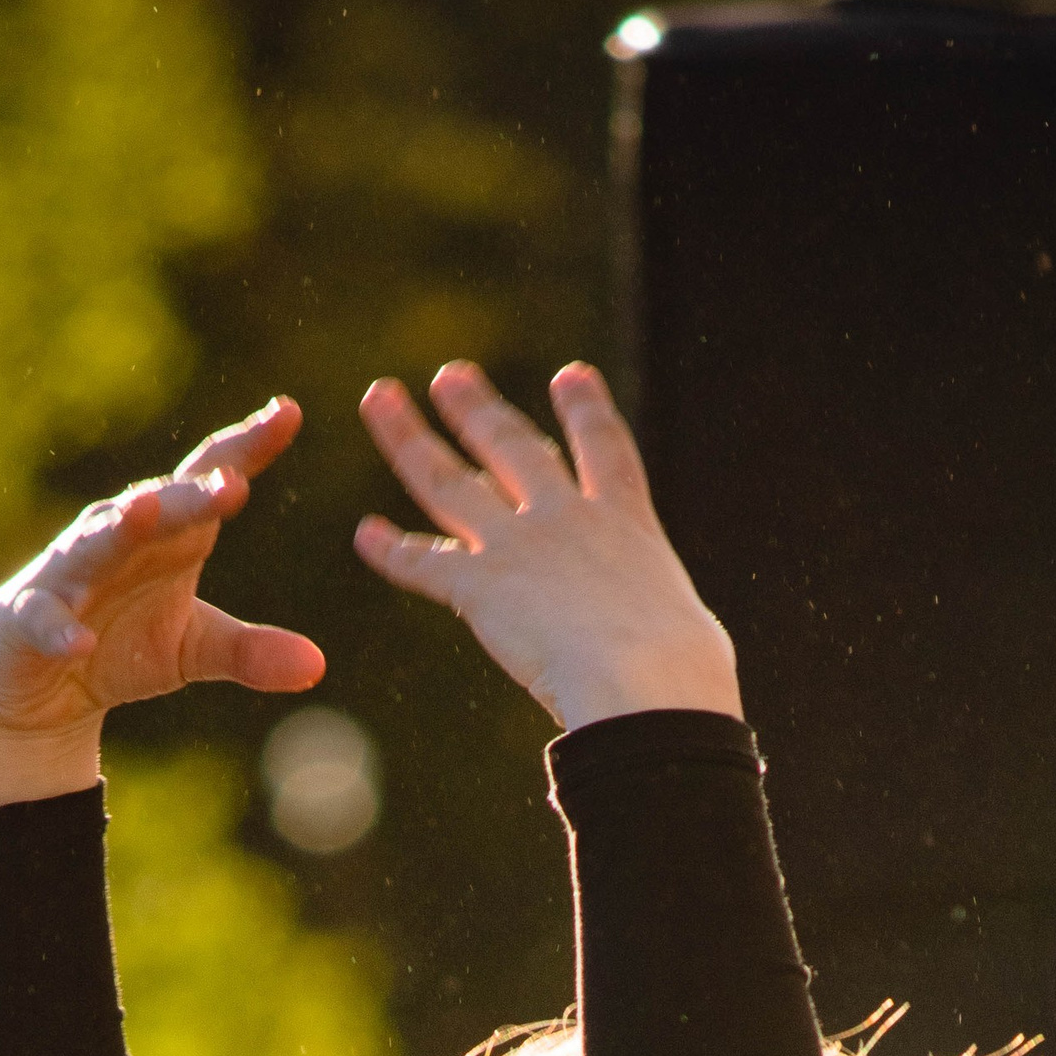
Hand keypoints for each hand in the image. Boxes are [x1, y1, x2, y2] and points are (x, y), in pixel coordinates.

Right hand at [0, 398, 324, 812]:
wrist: (33, 681)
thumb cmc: (117, 642)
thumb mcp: (192, 650)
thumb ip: (250, 653)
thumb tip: (318, 665)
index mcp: (168, 534)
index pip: (209, 478)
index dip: (247, 446)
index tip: (289, 413)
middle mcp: (118, 537)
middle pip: (161, 506)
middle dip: (193, 494)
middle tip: (234, 482)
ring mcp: (70, 575)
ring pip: (96, 543)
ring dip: (121, 529)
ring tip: (146, 515)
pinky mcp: (31, 619)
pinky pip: (46, 621)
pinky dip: (62, 632)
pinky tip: (81, 644)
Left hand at [355, 362, 740, 731]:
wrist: (644, 681)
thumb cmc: (683, 672)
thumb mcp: (689, 630)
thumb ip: (665, 621)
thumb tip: (686, 648)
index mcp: (625, 522)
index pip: (604, 450)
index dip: (585, 410)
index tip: (570, 374)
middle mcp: (566, 518)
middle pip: (511, 447)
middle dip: (475, 409)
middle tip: (448, 375)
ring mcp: (519, 547)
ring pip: (450, 483)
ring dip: (409, 439)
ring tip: (381, 399)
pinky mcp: (481, 589)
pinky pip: (425, 567)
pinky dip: (393, 553)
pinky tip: (366, 535)